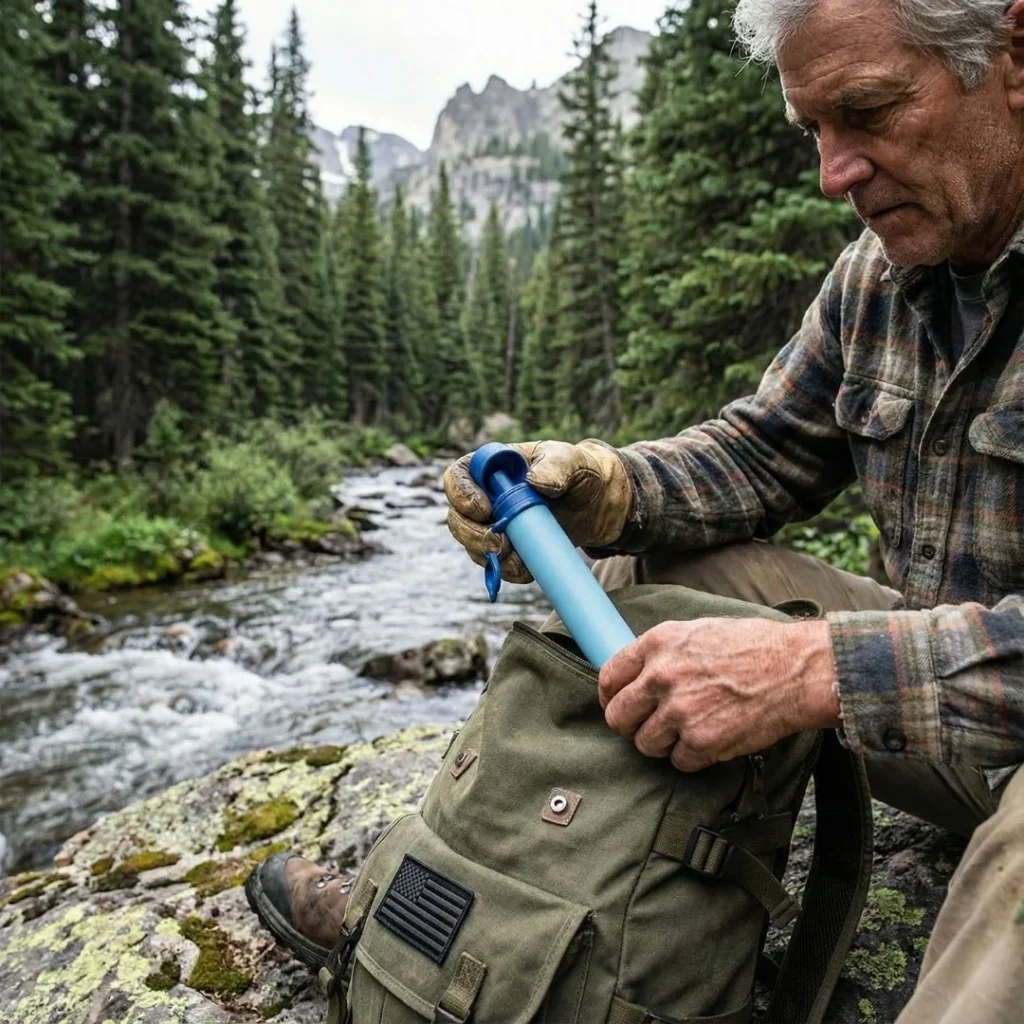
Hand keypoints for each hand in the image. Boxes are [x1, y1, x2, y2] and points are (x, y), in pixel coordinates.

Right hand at [443, 439, 633, 581]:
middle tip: (500, 544)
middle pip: (457, 518)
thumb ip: (556, 465)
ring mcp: (493, 525)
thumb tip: (534, 482)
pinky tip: (526, 570)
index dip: (462, 495)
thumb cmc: (580, 472)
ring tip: (518, 560)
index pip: (458, 476)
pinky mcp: (507, 549)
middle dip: (473, 535)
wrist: (599, 505)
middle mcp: (485, 496)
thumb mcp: (574, 461)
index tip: (486, 510)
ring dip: (490, 556)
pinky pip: (495, 565)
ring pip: (472, 545)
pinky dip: (507, 571)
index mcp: (493, 467)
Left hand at [598, 617, 839, 770]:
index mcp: (658, 644)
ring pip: (646, 744)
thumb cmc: (753, 647)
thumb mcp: (697, 631)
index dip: (610, 697)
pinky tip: (710, 740)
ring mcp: (680, 710)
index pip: (608, 677)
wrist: (796, 669)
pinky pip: (678, 762)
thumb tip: (636, 674)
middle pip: (618, 717)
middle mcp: (662, 676)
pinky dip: (692, 758)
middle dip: (631, 726)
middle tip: (648, 727)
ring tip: (688, 731)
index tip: (618, 705)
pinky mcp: (701, 740)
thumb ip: (661, 652)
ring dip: (664, 744)